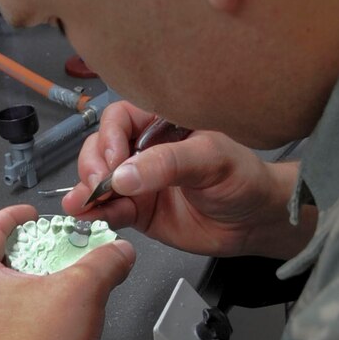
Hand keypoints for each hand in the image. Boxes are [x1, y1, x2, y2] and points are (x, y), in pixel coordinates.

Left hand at [0, 204, 135, 339]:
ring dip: (24, 277)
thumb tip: (119, 251)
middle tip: (50, 244)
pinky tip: (49, 311)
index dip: (14, 215)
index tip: (30, 214)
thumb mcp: (83, 290)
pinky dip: (22, 304)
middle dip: (26, 248)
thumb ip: (106, 261)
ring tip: (54, 278)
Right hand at [63, 102, 315, 259]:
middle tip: (101, 184)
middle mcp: (144, 149)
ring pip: (99, 179)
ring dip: (87, 190)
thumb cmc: (243, 177)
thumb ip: (168, 163)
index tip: (115, 160)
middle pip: (101, 147)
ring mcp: (139, 181)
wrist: (256, 221)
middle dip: (94, 164)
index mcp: (162, 123)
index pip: (120, 118)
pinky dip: (97, 212)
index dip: (110, 136)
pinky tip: (91, 215)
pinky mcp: (138, 210)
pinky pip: (110, 209)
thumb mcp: (211, 160)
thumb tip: (124, 175)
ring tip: (82, 204)